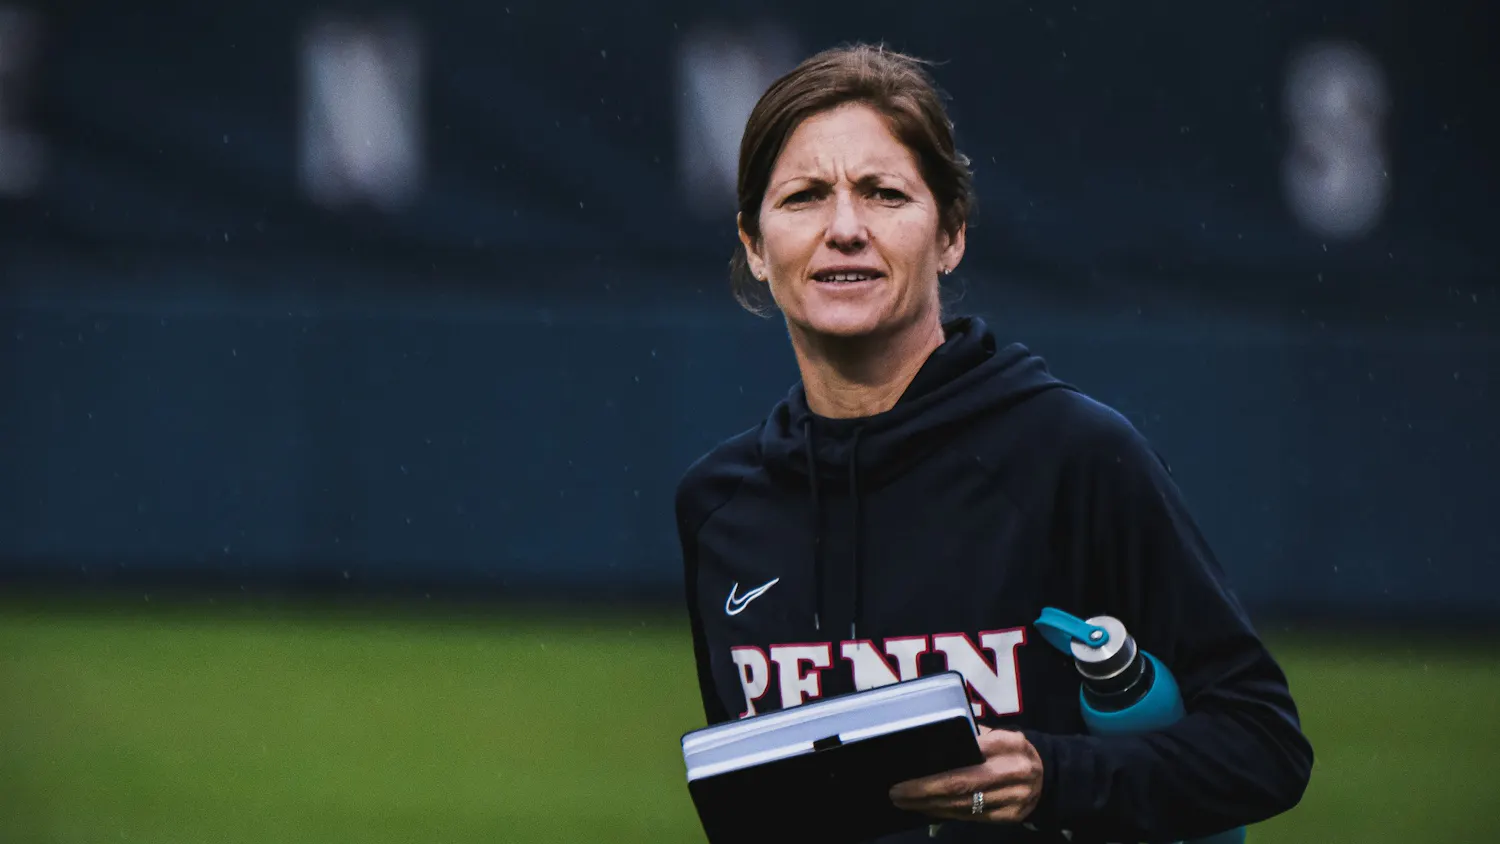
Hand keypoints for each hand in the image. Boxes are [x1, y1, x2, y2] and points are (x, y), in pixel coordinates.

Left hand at [889, 726, 1043, 823]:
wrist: (1050, 774)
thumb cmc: (1012, 749)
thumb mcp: (998, 734)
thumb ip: (971, 738)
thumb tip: (932, 743)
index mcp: (1007, 744)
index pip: (964, 761)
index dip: (932, 776)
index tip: (905, 778)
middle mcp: (1012, 773)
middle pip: (959, 788)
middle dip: (923, 793)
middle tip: (896, 794)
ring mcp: (1013, 799)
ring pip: (963, 807)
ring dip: (930, 806)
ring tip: (906, 802)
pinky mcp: (1011, 817)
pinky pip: (972, 818)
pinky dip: (946, 814)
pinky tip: (928, 809)